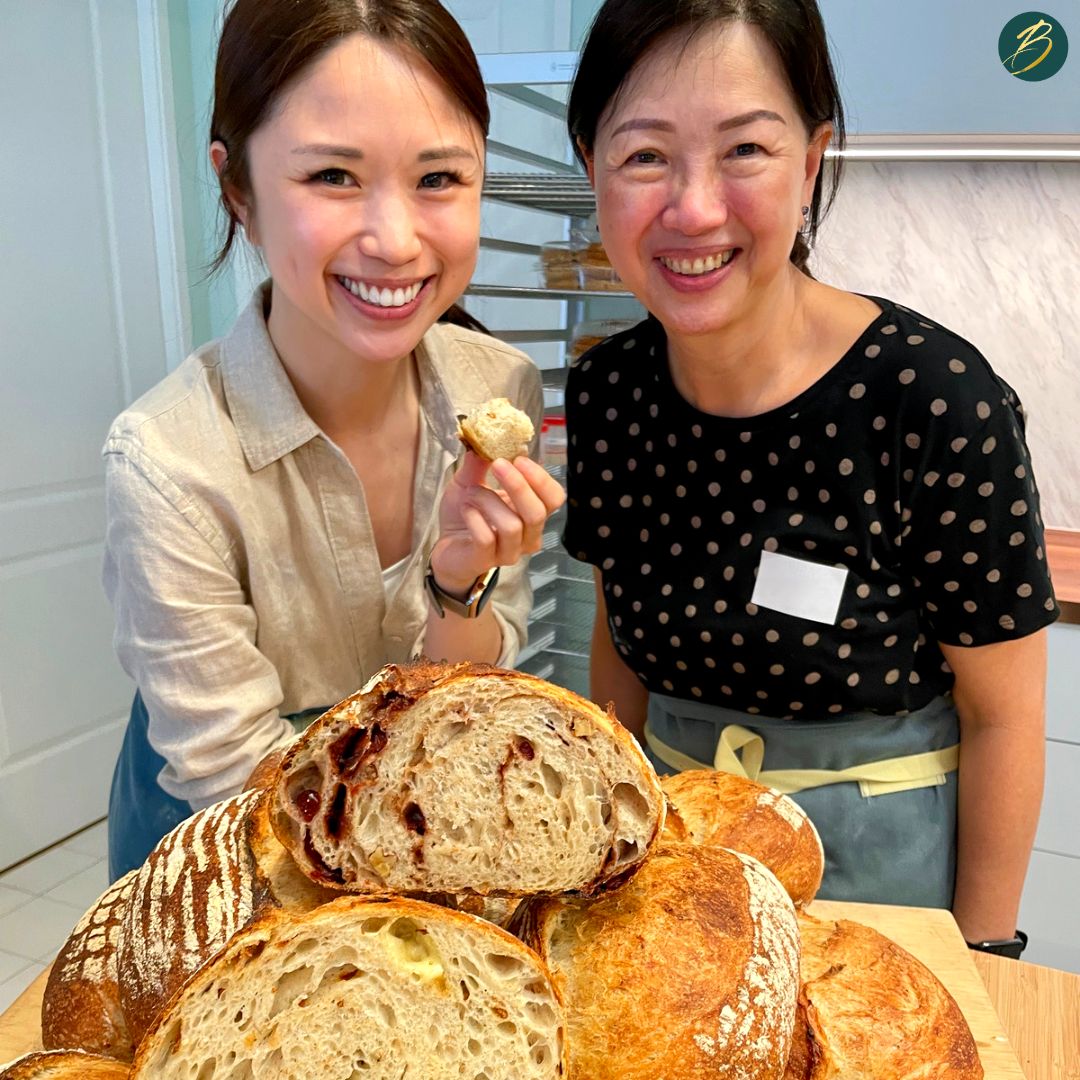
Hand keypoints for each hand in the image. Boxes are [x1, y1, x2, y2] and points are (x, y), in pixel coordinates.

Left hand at [430, 452, 565, 595]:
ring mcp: (509, 551)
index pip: (554, 498)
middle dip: (519, 485)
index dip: (541, 478)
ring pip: (512, 526)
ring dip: (488, 501)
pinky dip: (474, 518)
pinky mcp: (486, 560)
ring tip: (470, 494)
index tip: (519, 458)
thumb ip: (478, 464)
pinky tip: (465, 510)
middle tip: (498, 465)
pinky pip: (486, 538)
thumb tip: (485, 440)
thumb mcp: (470, 482)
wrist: (446, 547)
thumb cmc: (465, 516)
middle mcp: (527, 536)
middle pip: (538, 513)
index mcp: (531, 514)